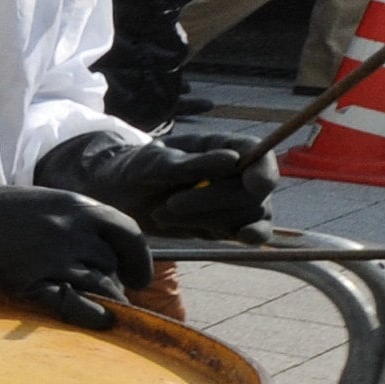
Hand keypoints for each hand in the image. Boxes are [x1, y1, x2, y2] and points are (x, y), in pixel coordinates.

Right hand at [0, 158, 151, 328]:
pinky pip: (77, 305)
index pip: (128, 233)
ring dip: (105, 305)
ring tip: (100, 318)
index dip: (139, 260)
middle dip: (115, 287)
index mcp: (75, 204)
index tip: (138, 278)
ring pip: (102, 288)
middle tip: (107, 303)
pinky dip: (92, 317)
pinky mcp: (32, 279)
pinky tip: (94, 323)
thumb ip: (61, 220)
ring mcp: (54, 254)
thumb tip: (81, 244)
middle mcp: (73, 228)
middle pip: (114, 267)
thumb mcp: (31, 203)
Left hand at [37, 128, 277, 237]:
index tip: (253, 185)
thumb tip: (232, 160)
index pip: (259, 155)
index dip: (263, 170)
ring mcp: (238, 200)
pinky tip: (242, 236)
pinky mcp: (231, 224)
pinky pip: (253, 232)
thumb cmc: (139, 169)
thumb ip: (193, 164)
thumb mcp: (157, 163)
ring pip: (252, 213)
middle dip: (215, 201)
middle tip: (170, 204)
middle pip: (254, 191)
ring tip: (166, 213)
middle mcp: (240, 172)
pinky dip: (249, 235)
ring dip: (211, 219)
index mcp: (225, 146)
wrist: (121, 198)